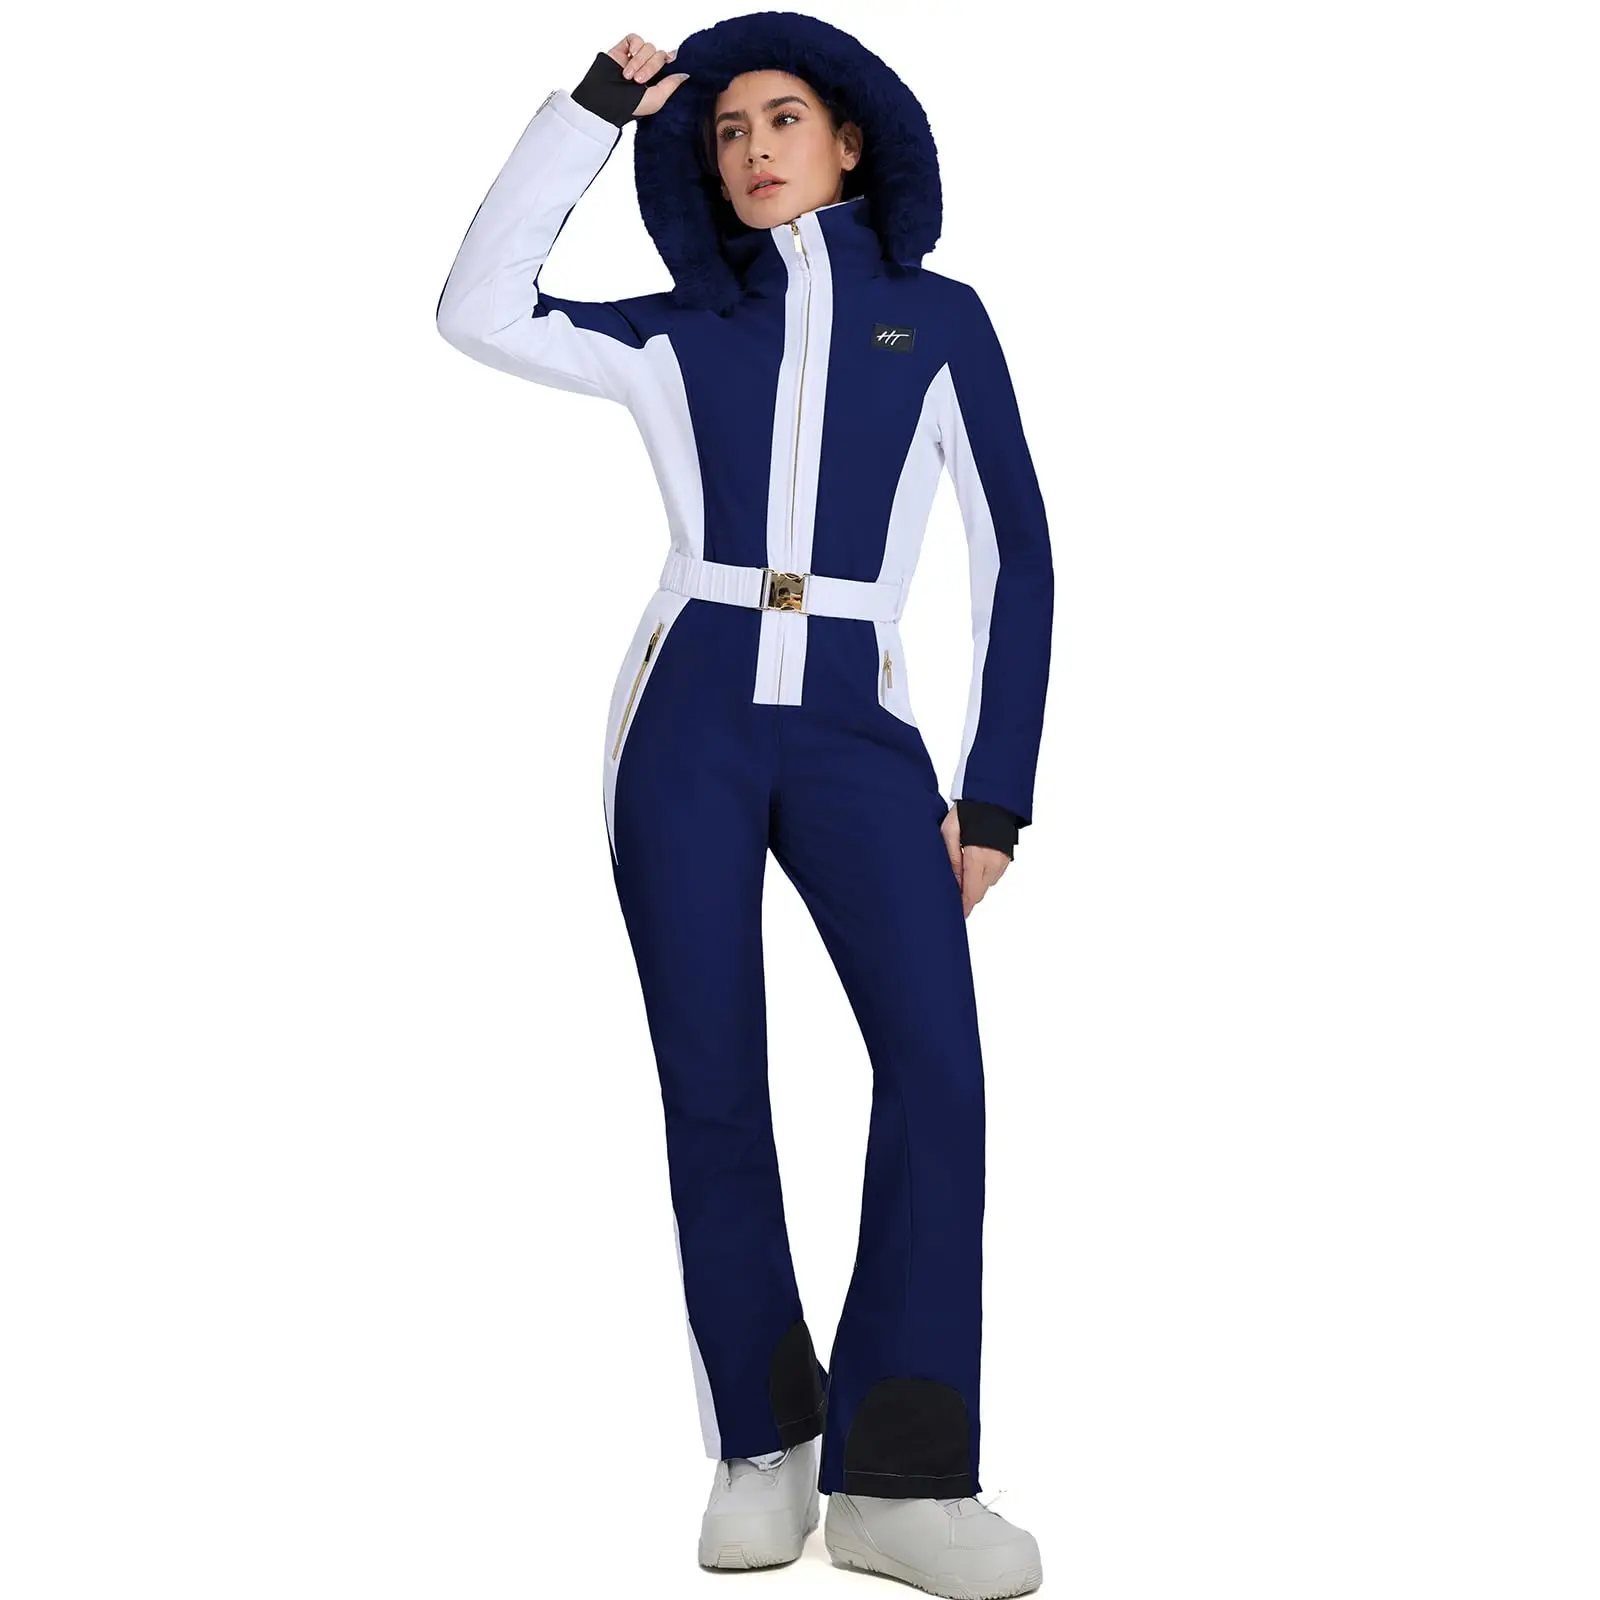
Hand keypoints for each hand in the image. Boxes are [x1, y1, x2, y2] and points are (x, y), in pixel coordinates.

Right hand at [603, 34, 688, 115]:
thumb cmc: (629, 106)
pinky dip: (635, 46)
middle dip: (651, 67)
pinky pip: (635, 38)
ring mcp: (634, 58)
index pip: (668, 64)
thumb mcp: (656, 99)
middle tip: (639, 81)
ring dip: (640, 61)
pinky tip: (630, 57)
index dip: (671, 61)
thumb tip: (685, 74)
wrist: (604, 101)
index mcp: (656, 81)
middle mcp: (646, 68)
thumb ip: (671, 85)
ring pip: (648, 46)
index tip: (670, 63)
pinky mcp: (622, 50)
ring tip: (628, 76)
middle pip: (659, 54)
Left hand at [941, 803, 1010, 917]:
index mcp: (978, 859)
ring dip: (975, 887)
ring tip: (960, 881)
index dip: (964, 907)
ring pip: (987, 885)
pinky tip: (972, 869)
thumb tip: (952, 882)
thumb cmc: (968, 811)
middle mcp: (994, 864)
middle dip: (967, 898)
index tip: (958, 917)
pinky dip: (983, 877)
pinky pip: (993, 875)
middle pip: (979, 892)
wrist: (994, 798)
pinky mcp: (1007, 858)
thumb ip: (951, 859)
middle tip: (952, 900)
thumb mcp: (950, 832)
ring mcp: (1003, 862)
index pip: (971, 893)